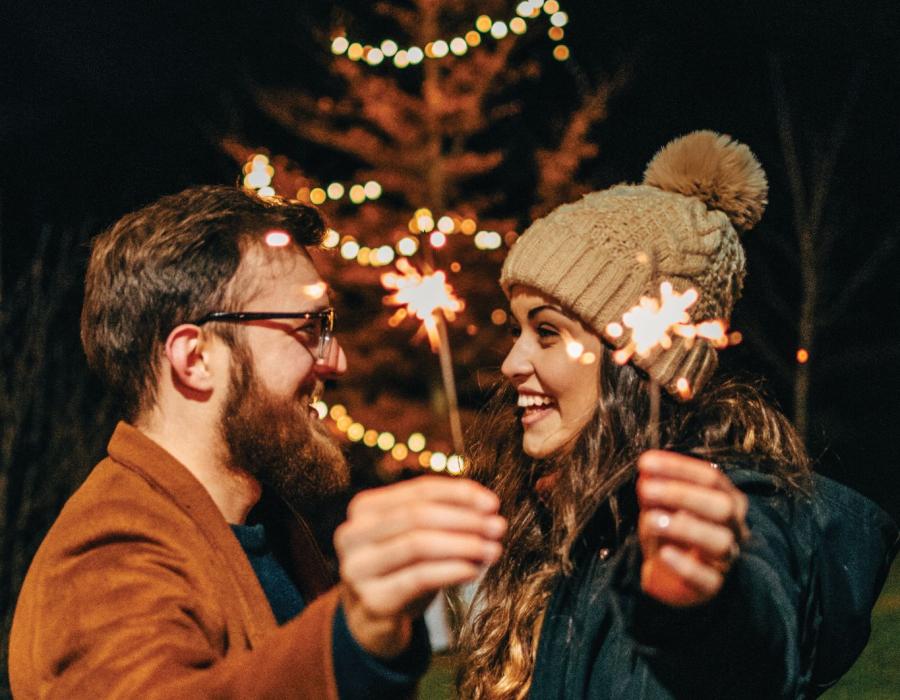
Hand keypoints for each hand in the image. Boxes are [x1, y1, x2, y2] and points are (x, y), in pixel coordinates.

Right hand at [334, 476, 505, 657]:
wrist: (373, 619)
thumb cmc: (400, 568)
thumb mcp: (414, 536)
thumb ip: (442, 516)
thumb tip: (488, 510)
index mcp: (364, 508)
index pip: (418, 490)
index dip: (458, 494)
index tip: (493, 503)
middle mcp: (352, 534)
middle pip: (417, 516)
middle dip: (464, 519)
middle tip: (497, 527)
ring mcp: (358, 568)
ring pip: (417, 545)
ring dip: (463, 545)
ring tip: (492, 550)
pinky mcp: (371, 600)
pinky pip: (418, 578)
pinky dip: (451, 571)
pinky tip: (473, 570)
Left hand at [636, 450, 748, 606]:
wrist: (670, 577)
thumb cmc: (671, 532)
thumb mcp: (660, 506)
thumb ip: (655, 487)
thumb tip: (646, 467)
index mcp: (726, 499)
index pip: (710, 478)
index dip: (678, 468)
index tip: (645, 462)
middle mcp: (734, 527)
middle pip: (722, 506)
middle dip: (682, 494)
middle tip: (646, 489)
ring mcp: (727, 558)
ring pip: (720, 541)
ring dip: (684, 527)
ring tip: (651, 519)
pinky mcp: (713, 586)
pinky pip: (707, 579)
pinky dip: (685, 566)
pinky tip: (664, 553)